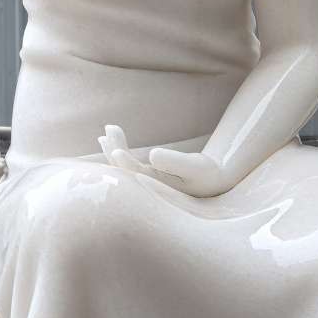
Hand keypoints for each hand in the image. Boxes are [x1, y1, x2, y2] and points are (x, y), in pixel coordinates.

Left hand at [98, 126, 230, 197]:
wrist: (210, 182)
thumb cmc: (204, 173)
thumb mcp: (195, 166)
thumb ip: (174, 162)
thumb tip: (152, 156)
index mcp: (159, 189)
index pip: (137, 178)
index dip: (125, 166)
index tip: (116, 151)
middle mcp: (147, 189)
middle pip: (124, 171)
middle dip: (114, 149)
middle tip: (109, 128)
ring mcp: (143, 184)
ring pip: (121, 167)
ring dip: (112, 148)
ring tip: (107, 130)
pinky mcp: (142, 177)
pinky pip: (123, 165)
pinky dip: (115, 151)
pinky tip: (107, 140)